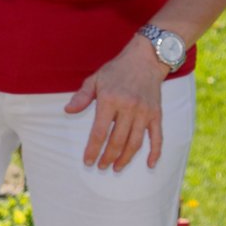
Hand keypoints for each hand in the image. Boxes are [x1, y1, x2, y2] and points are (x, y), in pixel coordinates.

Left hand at [67, 37, 168, 170]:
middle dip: (108, 157)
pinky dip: (155, 152)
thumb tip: (68, 110)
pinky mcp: (156, 114)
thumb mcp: (96, 79)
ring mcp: (144, 112)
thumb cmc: (117, 70)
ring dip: (126, 159)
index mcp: (110, 99)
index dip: (93, 150)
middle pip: (117, 141)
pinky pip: (157, 137)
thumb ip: (82, 96)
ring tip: (117, 167)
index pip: (99, 132)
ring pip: (135, 143)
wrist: (145, 58)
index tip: (88, 161)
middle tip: (101, 167)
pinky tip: (149, 164)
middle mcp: (128, 107)